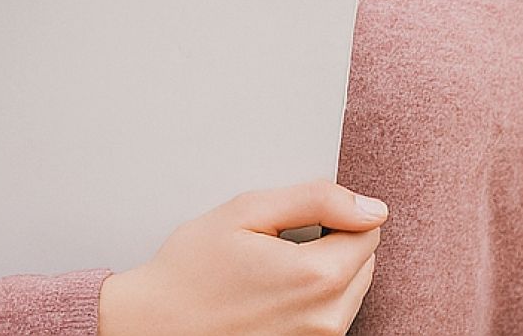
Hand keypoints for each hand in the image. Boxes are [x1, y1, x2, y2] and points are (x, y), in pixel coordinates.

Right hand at [97, 177, 387, 335]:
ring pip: (349, 291)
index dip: (335, 216)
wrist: (148, 326)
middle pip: (363, 262)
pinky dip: (309, 302)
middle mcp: (325, 321)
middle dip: (333, 244)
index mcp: (318, 279)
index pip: (369, 231)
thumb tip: (373, 209)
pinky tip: (270, 297)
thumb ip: (319, 200)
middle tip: (276, 246)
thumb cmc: (190, 270)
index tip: (295, 223)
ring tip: (270, 273)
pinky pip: (328, 318)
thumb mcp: (249, 210)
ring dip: (323, 274)